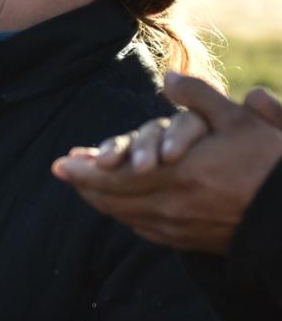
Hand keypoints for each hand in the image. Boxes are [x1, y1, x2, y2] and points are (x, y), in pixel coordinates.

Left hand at [52, 73, 281, 253]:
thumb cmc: (271, 165)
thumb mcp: (241, 123)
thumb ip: (200, 99)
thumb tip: (167, 78)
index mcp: (180, 174)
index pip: (116, 176)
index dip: (85, 170)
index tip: (60, 162)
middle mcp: (173, 205)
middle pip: (113, 198)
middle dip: (83, 184)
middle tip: (61, 171)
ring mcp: (179, 228)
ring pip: (125, 215)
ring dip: (100, 201)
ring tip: (82, 187)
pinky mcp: (189, 242)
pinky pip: (144, 229)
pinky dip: (123, 215)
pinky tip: (118, 207)